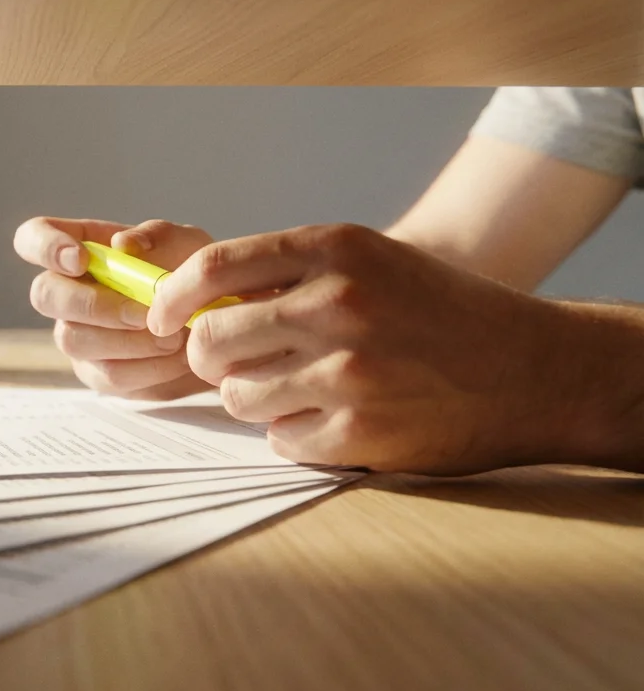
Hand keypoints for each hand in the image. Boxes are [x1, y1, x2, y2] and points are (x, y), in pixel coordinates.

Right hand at [14, 217, 214, 399]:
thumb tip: (122, 243)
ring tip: (175, 337)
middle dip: (92, 304)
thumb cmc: (194, 275)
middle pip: (44, 295)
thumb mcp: (188, 244)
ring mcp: (77, 334)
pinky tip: (177, 358)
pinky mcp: (97, 372)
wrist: (220, 325)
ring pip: (74, 340)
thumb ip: (159, 236)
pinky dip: (148, 367)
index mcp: (80, 248)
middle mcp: (67, 292)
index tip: (80, 261)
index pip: (32, 238)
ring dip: (128, 340)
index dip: (44, 247)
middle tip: (144, 313)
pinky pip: (107, 375)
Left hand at [148, 223, 588, 474]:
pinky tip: (338, 417)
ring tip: (299, 390)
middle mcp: (337, 305)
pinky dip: (296, 434)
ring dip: (254, 399)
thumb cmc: (436, 313)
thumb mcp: (368, 264)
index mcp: (335, 251)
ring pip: (237, 396)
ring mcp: (347, 372)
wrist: (531, 369)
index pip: (213, 267)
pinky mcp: (357, 432)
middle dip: (209, 359)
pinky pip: (280, 439)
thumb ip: (287, 276)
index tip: (159, 319)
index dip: (170, 298)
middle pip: (209, 341)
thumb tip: (192, 303)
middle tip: (231, 364)